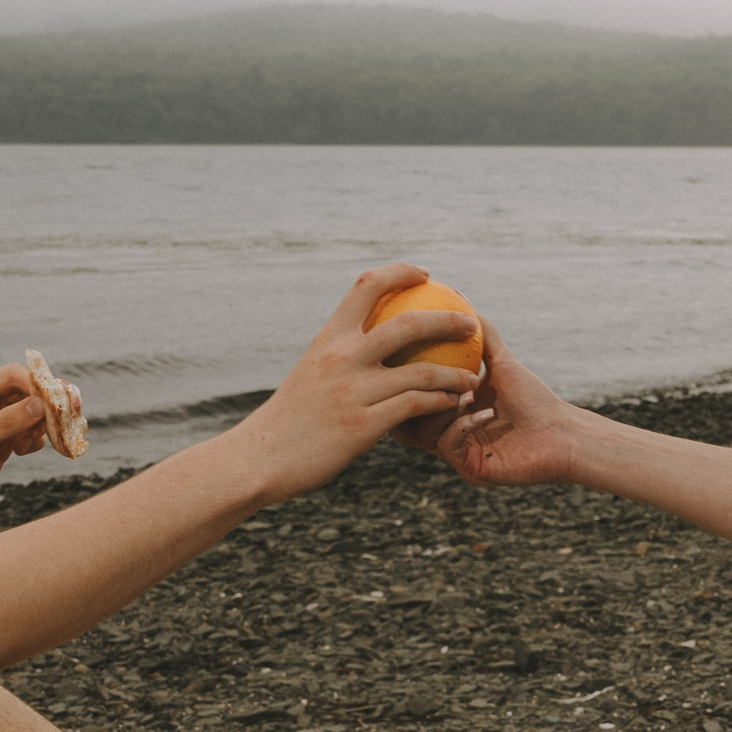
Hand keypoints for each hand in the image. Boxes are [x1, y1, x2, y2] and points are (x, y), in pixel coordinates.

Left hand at [0, 363, 67, 527]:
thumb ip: (7, 422)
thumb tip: (41, 403)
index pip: (12, 375)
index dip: (37, 385)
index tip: (56, 405)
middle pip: (27, 391)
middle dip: (47, 406)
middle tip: (68, 420)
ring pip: (32, 411)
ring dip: (42, 425)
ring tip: (29, 444)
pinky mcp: (2, 440)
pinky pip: (30, 431)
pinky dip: (36, 439)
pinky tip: (24, 452)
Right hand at [235, 264, 481, 500]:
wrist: (258, 459)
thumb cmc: (286, 421)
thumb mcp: (308, 375)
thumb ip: (337, 358)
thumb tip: (363, 347)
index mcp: (327, 338)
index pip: (366, 285)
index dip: (400, 272)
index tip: (424, 273)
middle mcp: (341, 357)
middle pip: (408, 323)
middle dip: (448, 319)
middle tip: (469, 323)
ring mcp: (353, 391)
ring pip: (421, 370)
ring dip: (455, 372)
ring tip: (473, 377)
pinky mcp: (363, 425)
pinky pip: (415, 406)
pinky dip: (441, 402)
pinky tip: (454, 405)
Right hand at [407, 317, 581, 487]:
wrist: (562, 434)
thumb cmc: (535, 399)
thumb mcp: (502, 361)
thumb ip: (481, 334)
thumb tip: (460, 296)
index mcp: (450, 412)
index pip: (411, 398)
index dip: (400, 381)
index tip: (399, 358)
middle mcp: (447, 434)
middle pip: (407, 417)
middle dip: (411, 394)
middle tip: (424, 374)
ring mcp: (456, 454)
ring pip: (423, 431)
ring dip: (441, 407)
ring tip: (466, 392)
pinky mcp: (468, 469)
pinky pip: (447, 444)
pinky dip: (461, 424)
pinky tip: (483, 413)